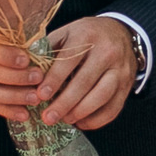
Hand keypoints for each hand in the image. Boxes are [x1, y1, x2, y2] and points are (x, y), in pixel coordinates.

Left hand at [34, 16, 139, 130]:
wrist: (120, 32)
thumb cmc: (86, 35)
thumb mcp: (66, 33)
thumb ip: (48, 50)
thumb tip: (28, 72)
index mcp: (87, 36)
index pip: (68, 60)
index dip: (54, 80)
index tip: (40, 96)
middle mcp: (107, 52)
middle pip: (85, 82)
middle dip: (64, 103)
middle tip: (48, 117)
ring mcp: (121, 69)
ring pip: (102, 96)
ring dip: (81, 112)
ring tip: (65, 119)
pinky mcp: (127, 85)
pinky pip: (114, 108)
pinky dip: (97, 120)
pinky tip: (81, 122)